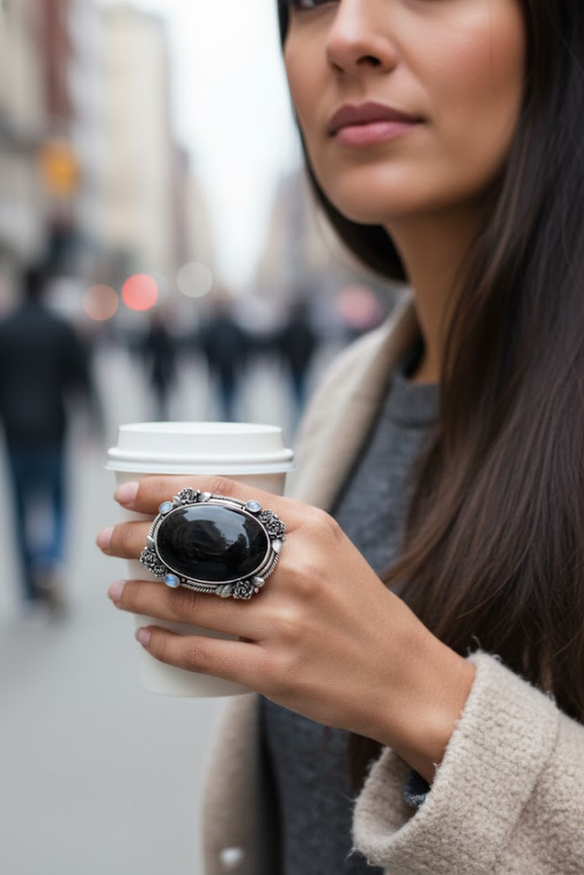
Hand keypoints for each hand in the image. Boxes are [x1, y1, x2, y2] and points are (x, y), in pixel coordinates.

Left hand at [98, 475, 474, 781]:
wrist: (406, 677)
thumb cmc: (362, 610)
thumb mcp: (332, 550)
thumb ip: (282, 530)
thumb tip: (210, 519)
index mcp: (312, 529)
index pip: (223, 494)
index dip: (165, 488)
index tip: (128, 492)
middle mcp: (297, 569)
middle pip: (197, 544)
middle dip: (138, 538)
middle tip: (108, 539)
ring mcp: (286, 621)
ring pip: (190, 599)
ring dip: (141, 592)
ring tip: (117, 590)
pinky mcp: (277, 670)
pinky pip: (203, 652)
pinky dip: (165, 642)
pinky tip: (144, 634)